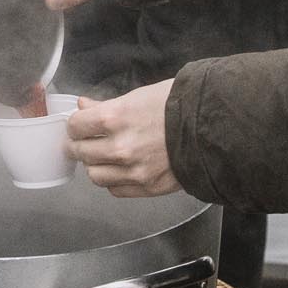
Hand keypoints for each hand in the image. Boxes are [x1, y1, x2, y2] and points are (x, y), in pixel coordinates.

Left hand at [66, 82, 179, 196]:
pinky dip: (114, 181)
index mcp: (114, 118)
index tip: (79, 125)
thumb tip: (84, 106)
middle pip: (81, 152)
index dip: (75, 125)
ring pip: (95, 175)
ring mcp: (132, 171)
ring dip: (95, 165)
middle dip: (79, 145)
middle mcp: (119, 148)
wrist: (212, 127)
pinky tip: (121, 170)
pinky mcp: (146, 187)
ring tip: (103, 157)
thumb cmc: (178, 104)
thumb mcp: (138, 96)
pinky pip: (115, 190)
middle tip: (84, 142)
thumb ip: (106, 106)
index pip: (75, 126)